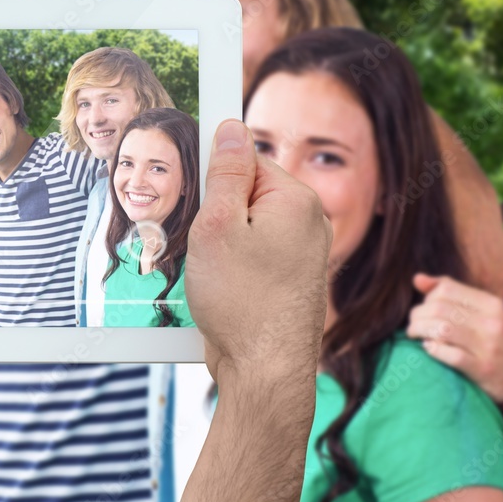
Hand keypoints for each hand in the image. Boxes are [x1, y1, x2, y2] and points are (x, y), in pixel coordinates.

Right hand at [180, 120, 331, 501]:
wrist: (265, 373)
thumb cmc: (243, 302)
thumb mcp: (219, 225)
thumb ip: (225, 173)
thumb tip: (232, 128)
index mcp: (296, 201)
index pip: (246, 161)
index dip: (212, 178)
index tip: (195, 197)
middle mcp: (307, 224)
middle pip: (244, 196)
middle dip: (213, 214)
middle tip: (199, 242)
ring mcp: (299, 256)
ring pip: (243, 229)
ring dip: (217, 244)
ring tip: (209, 273)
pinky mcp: (286, 282)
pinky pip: (249, 257)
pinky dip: (228, 267)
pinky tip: (218, 290)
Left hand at [408, 273, 502, 403]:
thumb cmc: (496, 339)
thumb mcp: (483, 312)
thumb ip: (452, 292)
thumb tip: (417, 278)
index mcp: (492, 305)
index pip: (446, 289)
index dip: (428, 297)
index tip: (424, 308)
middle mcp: (493, 323)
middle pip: (438, 308)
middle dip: (417, 315)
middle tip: (414, 323)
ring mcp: (489, 348)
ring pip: (441, 330)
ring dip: (419, 330)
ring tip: (414, 334)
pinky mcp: (484, 370)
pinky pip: (451, 355)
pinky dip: (433, 349)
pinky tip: (428, 348)